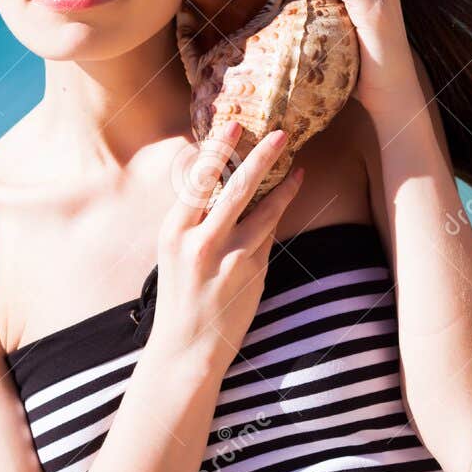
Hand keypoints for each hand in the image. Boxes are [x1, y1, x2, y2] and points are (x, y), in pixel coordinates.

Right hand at [150, 122, 303, 374]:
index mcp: (174, 230)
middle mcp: (200, 240)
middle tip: (280, 133)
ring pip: (263, 209)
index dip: (217, 149)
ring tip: (297, 164)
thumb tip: (224, 182)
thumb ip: (197, 220)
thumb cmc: (181, 295)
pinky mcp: (253, 271)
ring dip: (283, 183)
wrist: (188, 347)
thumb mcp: (176, 252)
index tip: (233, 124)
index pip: (198, 179)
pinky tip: (291, 192)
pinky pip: (269, 234)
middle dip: (261, 156)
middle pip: (236, 187)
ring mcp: (230, 256)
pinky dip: (279, 212)